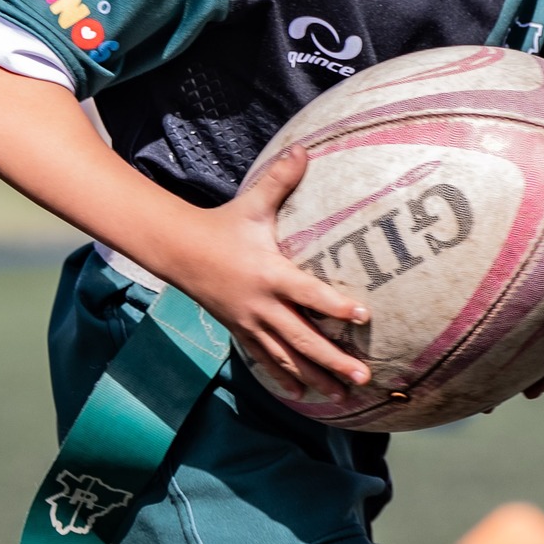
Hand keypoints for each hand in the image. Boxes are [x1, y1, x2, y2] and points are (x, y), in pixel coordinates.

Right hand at [162, 145, 371, 401]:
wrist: (180, 251)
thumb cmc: (224, 225)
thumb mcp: (253, 203)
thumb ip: (281, 178)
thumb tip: (304, 147)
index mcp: (269, 273)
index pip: (307, 293)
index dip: (334, 305)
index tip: (362, 317)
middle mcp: (262, 305)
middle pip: (302, 339)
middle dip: (333, 360)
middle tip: (363, 378)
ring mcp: (250, 323)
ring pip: (287, 358)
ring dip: (316, 378)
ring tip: (344, 396)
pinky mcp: (242, 333)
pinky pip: (266, 361)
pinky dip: (285, 378)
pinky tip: (305, 396)